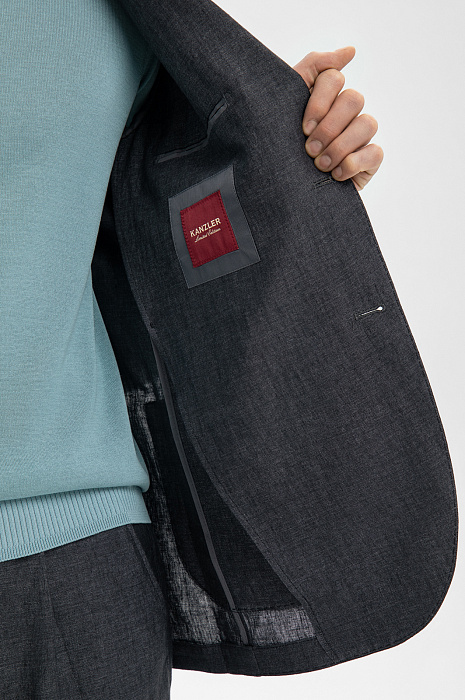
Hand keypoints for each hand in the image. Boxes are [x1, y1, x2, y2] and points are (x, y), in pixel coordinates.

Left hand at [293, 47, 383, 190]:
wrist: (285, 193)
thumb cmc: (282, 148)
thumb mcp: (286, 108)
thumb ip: (312, 69)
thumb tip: (351, 51)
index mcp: (325, 96)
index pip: (333, 78)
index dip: (319, 102)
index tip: (303, 127)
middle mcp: (346, 112)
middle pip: (353, 98)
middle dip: (329, 126)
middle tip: (309, 149)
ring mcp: (360, 135)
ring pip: (367, 123)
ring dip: (339, 146)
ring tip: (319, 164)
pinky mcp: (370, 160)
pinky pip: (374, 152)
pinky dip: (352, 163)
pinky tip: (335, 174)